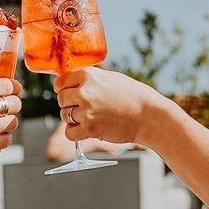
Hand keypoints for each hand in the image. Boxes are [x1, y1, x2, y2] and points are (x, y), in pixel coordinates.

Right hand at [0, 78, 21, 170]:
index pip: (6, 85)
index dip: (14, 86)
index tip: (14, 88)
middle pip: (14, 103)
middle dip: (14, 103)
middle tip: (9, 106)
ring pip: (13, 122)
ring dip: (10, 121)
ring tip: (3, 122)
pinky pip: (6, 140)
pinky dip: (5, 138)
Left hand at [54, 68, 172, 146]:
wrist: (148, 116)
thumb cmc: (133, 96)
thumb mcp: (110, 78)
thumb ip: (89, 79)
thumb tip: (70, 82)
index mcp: (88, 75)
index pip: (60, 81)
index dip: (63, 88)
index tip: (67, 92)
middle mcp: (84, 92)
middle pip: (60, 99)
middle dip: (68, 103)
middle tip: (83, 106)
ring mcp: (86, 111)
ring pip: (64, 115)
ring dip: (73, 118)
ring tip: (90, 116)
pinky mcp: (90, 129)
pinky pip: (69, 133)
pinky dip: (75, 132)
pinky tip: (86, 128)